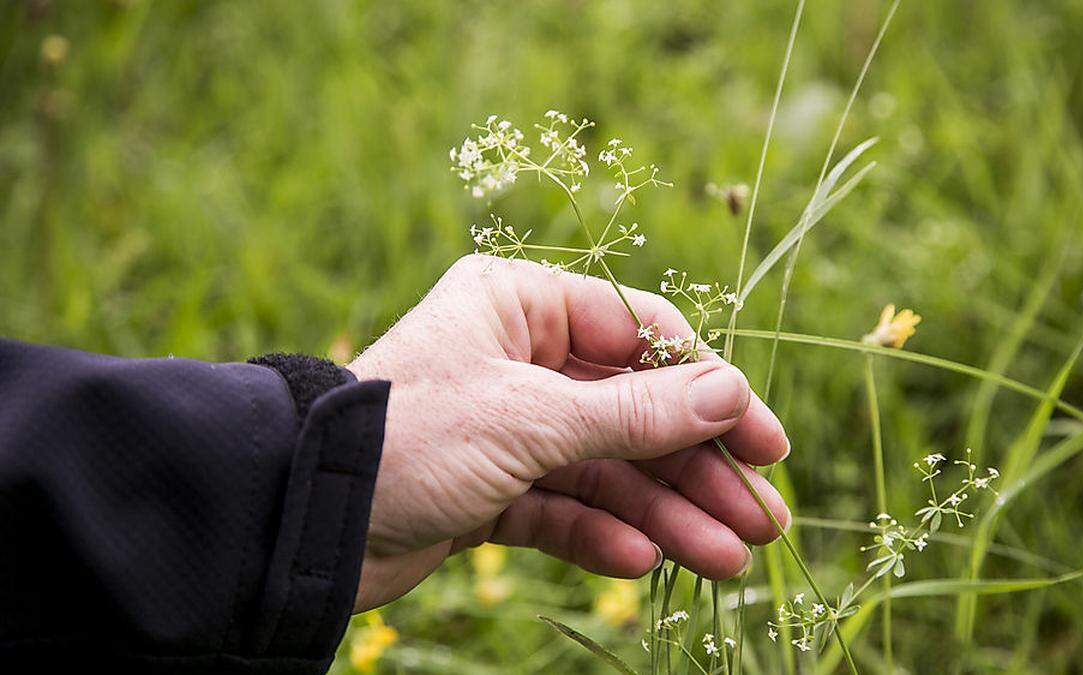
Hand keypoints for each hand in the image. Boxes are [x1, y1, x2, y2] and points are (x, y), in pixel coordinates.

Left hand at [348, 255, 790, 611]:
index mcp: (520, 306)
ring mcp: (504, 426)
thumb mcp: (530, 420)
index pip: (640, 338)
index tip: (764, 442)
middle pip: (632, 412)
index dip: (709, 391)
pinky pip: (561, 508)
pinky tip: (641, 563)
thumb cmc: (410, 436)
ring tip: (724, 558)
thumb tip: (733, 393)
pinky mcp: (488, 488)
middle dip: (696, 469)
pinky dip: (600, 535)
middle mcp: (516, 358)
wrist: (301, 522)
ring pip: (604, 469)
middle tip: (762, 520)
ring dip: (664, 513)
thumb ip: (635, 414)